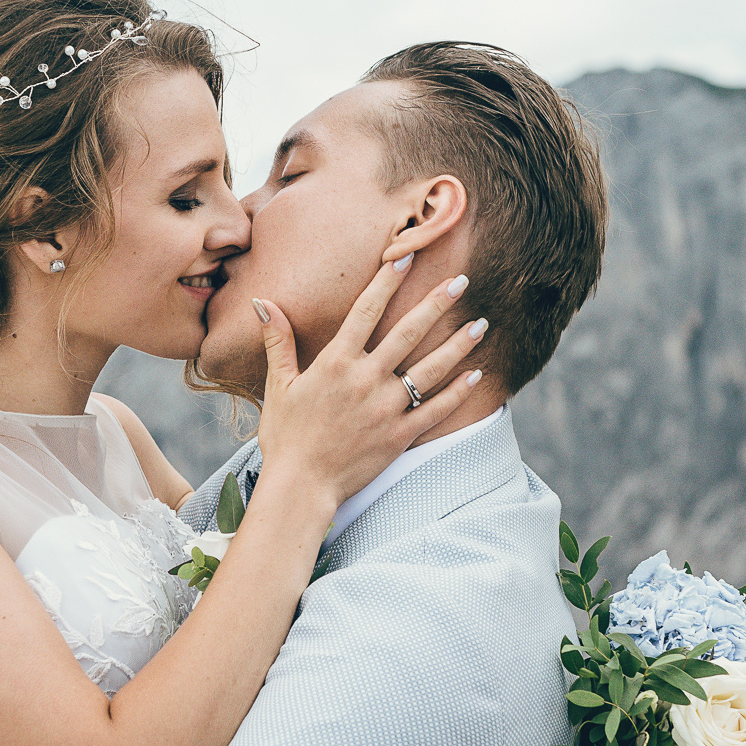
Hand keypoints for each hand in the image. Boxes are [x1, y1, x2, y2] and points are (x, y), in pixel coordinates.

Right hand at [251, 254, 489, 507]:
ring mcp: (386, 408)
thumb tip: (264, 303)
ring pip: (430, 369)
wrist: (300, 487)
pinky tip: (475, 374)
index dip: (386, 283)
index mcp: (335, 363)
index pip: (365, 312)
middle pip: (407, 333)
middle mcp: (365, 380)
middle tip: (461, 281)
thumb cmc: (285, 436)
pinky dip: (458, 392)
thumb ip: (278, 342)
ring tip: (481, 323)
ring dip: (458, 344)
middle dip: (436, 304)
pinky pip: (436, 410)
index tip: (405, 259)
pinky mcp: (400, 436)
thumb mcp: (279, 386)